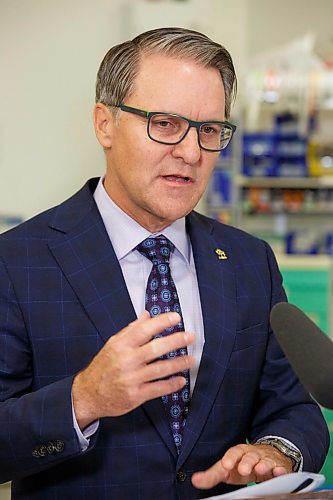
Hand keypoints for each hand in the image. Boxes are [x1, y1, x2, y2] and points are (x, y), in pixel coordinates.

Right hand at [72, 311, 193, 428]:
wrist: (88, 394)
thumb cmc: (103, 367)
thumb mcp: (113, 344)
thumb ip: (131, 330)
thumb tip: (146, 315)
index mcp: (121, 345)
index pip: (144, 329)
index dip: (162, 322)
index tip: (176, 317)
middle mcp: (126, 360)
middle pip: (155, 348)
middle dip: (176, 341)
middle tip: (190, 337)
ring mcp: (131, 378)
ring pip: (160, 369)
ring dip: (179, 363)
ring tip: (191, 359)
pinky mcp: (135, 395)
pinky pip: (158, 389)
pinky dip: (171, 385)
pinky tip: (181, 380)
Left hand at [191, 443, 293, 488]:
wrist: (268, 455)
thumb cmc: (244, 464)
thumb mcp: (228, 469)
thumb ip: (213, 475)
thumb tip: (195, 480)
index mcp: (239, 454)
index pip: (233, 453)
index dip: (230, 458)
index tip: (226, 465)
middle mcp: (252, 454)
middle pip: (249, 456)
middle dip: (247, 462)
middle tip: (243, 470)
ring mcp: (266, 459)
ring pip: (265, 460)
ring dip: (263, 464)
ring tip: (260, 470)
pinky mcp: (278, 466)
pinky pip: (280, 467)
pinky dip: (280, 469)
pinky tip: (279, 472)